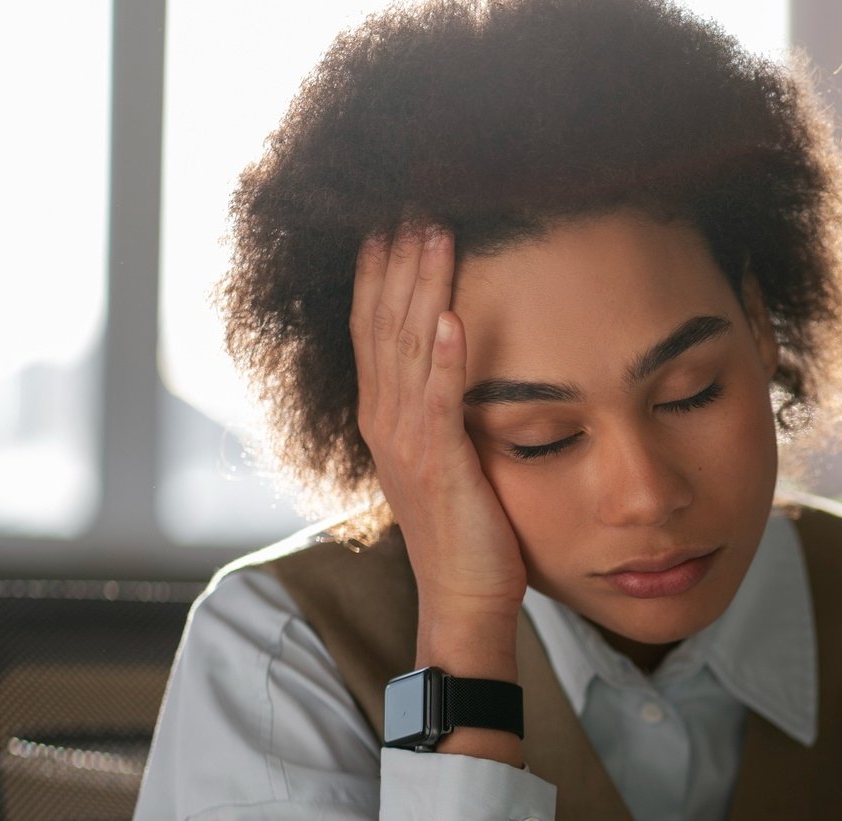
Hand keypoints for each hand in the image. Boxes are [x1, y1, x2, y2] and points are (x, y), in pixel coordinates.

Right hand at [350, 222, 526, 621]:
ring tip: (432, 234)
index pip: (373, 328)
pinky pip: (436, 401)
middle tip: (411, 201)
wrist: (464, 598)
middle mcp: (385, 423)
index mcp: (385, 417)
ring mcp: (406, 443)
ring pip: (406, 349)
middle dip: (397, 260)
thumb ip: (443, 410)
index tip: (390, 219)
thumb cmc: (467, 530)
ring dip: (419, 288)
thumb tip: (462, 361)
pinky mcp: (438, 465)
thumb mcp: (448, 456)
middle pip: (383, 323)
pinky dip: (442, 357)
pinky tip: (450, 315)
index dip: (379, 271)